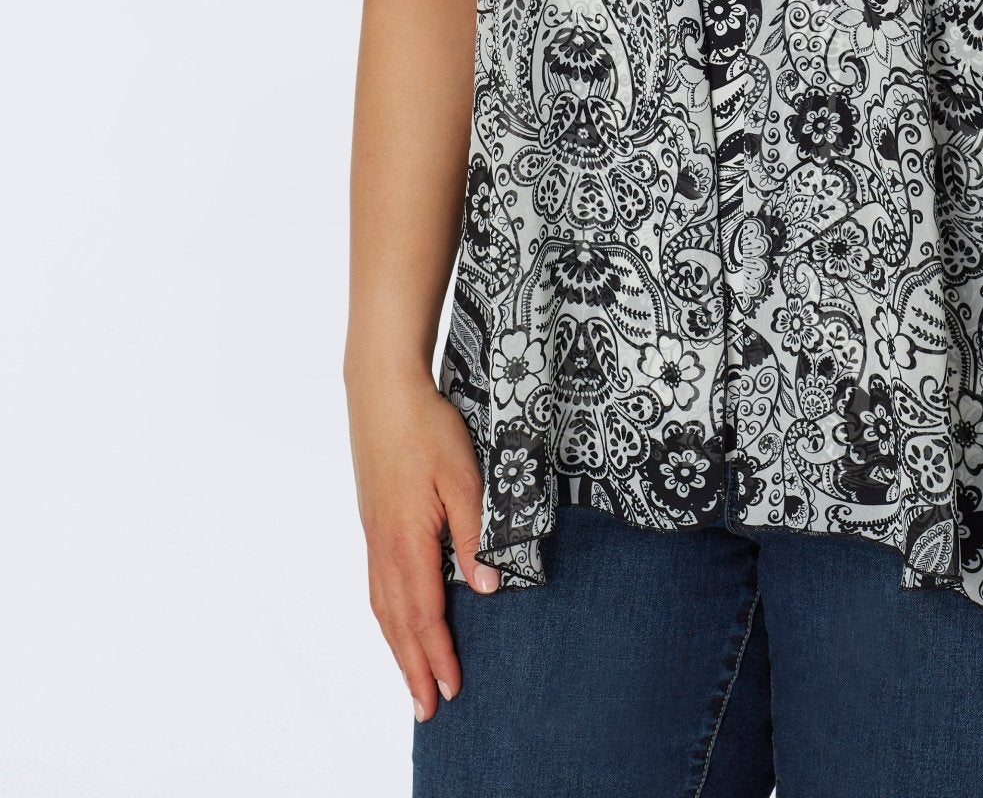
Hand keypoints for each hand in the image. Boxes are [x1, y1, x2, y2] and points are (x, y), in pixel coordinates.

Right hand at [344, 366, 501, 721]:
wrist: (382, 392)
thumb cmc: (426, 428)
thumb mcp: (463, 477)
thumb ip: (476, 534)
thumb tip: (488, 589)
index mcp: (406, 542)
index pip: (424, 615)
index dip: (438, 656)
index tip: (451, 690)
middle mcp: (384, 547)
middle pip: (398, 623)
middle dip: (413, 668)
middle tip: (426, 711)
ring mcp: (374, 536)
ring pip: (383, 607)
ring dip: (398, 647)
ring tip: (410, 678)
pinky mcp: (374, 522)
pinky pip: (378, 585)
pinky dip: (388, 616)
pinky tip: (397, 620)